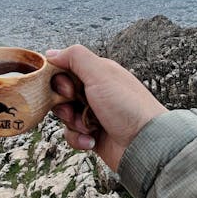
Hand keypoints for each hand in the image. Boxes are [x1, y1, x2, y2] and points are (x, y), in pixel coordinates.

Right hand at [47, 45, 166, 171]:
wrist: (145, 144)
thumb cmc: (127, 106)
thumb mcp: (100, 73)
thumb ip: (75, 57)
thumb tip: (50, 53)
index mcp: (97, 73)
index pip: (64, 69)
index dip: (59, 80)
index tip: (67, 89)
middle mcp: (94, 91)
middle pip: (60, 93)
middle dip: (62, 103)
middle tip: (75, 106)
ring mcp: (92, 113)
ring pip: (64, 114)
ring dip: (72, 122)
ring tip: (88, 126)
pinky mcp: (92, 133)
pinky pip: (71, 134)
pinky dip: (78, 138)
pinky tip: (92, 140)